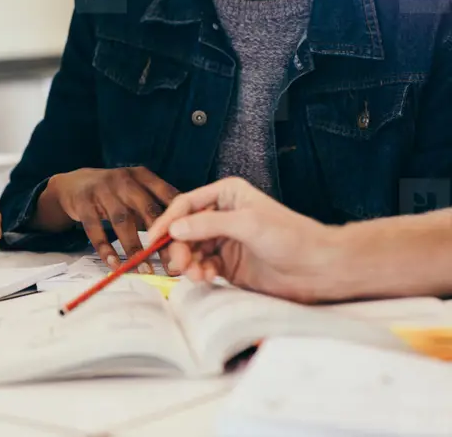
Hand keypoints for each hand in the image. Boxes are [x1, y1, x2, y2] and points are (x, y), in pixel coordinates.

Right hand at [40, 167, 176, 270]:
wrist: (72, 185)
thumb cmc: (112, 194)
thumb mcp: (135, 190)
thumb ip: (156, 205)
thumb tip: (186, 234)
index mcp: (142, 176)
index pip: (168, 195)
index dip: (181, 219)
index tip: (193, 244)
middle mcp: (124, 180)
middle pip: (148, 210)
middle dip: (162, 240)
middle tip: (174, 265)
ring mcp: (102, 189)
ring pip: (123, 221)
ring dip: (135, 248)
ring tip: (145, 271)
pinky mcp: (83, 202)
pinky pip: (95, 229)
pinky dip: (106, 249)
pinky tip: (116, 265)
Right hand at [147, 177, 341, 302]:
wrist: (319, 269)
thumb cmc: (291, 238)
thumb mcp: (247, 224)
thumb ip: (208, 225)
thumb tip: (174, 229)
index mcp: (226, 195)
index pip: (186, 205)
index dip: (167, 221)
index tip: (153, 238)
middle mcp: (222, 215)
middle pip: (184, 229)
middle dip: (178, 247)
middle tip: (179, 265)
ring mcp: (225, 241)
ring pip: (191, 250)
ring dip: (188, 263)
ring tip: (196, 275)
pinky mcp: (229, 264)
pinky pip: (203, 266)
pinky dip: (199, 273)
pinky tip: (206, 278)